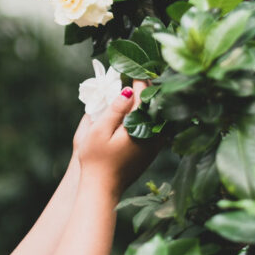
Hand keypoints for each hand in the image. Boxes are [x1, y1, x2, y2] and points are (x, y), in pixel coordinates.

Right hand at [72, 81, 160, 195]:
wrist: (103, 189)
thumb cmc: (95, 160)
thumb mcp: (99, 132)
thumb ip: (115, 110)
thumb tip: (128, 90)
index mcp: (138, 127)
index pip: (143, 96)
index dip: (138, 79)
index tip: (134, 66)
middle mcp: (151, 134)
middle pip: (155, 104)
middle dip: (148, 88)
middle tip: (140, 72)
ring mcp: (154, 144)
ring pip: (159, 115)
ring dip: (152, 101)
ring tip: (143, 87)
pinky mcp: (152, 151)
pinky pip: (158, 126)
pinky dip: (152, 114)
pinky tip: (145, 108)